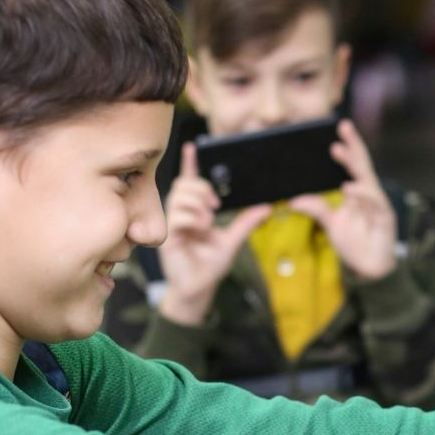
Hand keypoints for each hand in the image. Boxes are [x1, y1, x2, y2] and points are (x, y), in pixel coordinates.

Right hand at [157, 142, 270, 325]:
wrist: (199, 288)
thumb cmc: (210, 264)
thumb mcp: (233, 240)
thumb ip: (246, 223)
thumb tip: (267, 207)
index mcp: (195, 211)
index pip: (191, 181)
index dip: (190, 162)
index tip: (193, 146)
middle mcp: (181, 214)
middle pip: (184, 184)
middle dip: (202, 187)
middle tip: (216, 205)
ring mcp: (173, 224)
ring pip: (179, 196)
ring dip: (198, 203)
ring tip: (209, 221)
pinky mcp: (168, 237)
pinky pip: (177, 216)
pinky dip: (193, 219)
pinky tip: (201, 228)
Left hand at [289, 119, 397, 280]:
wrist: (370, 268)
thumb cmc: (355, 242)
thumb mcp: (331, 224)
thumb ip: (316, 209)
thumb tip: (293, 200)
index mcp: (358, 191)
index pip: (353, 163)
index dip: (348, 145)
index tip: (338, 126)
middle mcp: (370, 194)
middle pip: (362, 164)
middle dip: (353, 145)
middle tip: (343, 127)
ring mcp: (379, 205)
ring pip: (367, 180)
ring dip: (353, 166)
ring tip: (339, 151)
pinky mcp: (385, 219)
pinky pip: (374, 204)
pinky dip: (362, 196)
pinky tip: (350, 189)